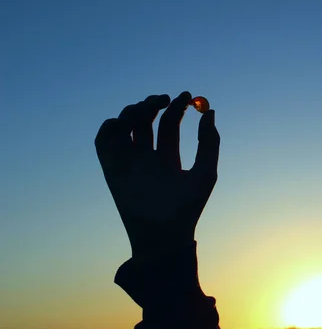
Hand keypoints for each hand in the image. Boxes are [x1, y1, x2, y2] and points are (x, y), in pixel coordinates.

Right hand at [95, 92, 219, 261]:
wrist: (163, 232)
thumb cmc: (187, 207)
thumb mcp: (206, 172)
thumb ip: (209, 143)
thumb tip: (211, 112)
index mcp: (169, 156)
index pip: (169, 123)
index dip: (177, 107)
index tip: (186, 95)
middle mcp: (147, 156)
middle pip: (146, 119)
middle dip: (154, 103)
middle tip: (164, 98)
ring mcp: (128, 160)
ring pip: (125, 125)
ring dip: (134, 110)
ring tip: (148, 108)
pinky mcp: (111, 167)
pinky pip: (104, 139)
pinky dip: (111, 125)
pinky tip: (127, 122)